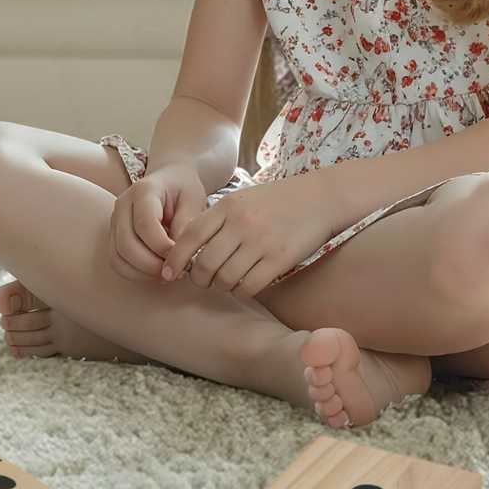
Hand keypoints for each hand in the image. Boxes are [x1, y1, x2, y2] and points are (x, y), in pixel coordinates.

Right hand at [108, 163, 207, 281]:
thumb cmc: (183, 190)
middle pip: (126, 244)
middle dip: (152, 265)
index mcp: (143, 191)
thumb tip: (181, 256)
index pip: (145, 224)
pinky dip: (135, 273)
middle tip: (177, 272)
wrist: (170, 179)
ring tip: (168, 273)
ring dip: (143, 272)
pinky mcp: (114, 235)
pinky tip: (156, 272)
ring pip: (118, 256)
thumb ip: (187, 226)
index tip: (184, 259)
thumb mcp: (193, 201)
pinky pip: (117, 261)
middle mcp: (122, 204)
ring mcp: (114, 220)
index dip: (162, 247)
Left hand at [161, 171, 339, 298]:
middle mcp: (241, 223)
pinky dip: (241, 290)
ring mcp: (261, 241)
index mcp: (227, 207)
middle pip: (204, 263)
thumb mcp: (240, 200)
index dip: (174, 259)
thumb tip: (185, 249)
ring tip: (224, 282)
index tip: (168, 274)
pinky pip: (249, 285)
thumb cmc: (275, 201)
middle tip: (201, 281)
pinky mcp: (280, 259)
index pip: (189, 236)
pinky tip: (244, 285)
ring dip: (220, 286)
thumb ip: (215, 220)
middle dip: (197, 278)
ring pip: (225, 278)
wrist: (320, 198)